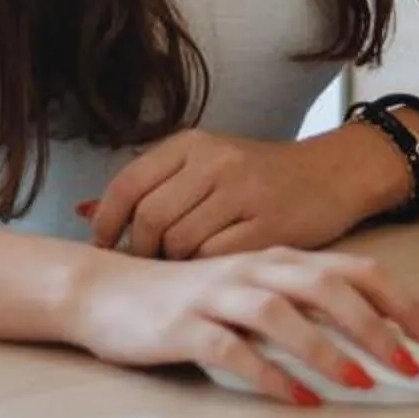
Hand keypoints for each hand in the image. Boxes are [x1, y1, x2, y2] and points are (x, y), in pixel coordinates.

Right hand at [64, 247, 418, 403]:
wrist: (103, 293)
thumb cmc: (186, 299)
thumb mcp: (251, 294)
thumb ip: (302, 311)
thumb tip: (370, 349)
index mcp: (279, 260)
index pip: (357, 271)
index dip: (402, 305)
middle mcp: (254, 271)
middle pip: (327, 286)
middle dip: (375, 327)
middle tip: (410, 367)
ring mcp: (216, 296)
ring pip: (280, 314)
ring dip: (325, 349)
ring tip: (359, 385)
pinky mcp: (183, 327)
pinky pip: (229, 350)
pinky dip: (266, 375)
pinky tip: (294, 400)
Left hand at [81, 127, 404, 259]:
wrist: (334, 175)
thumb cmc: (260, 177)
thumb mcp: (206, 164)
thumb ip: (152, 185)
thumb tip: (84, 211)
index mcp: (192, 143)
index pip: (128, 184)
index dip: (108, 223)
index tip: (106, 247)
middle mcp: (215, 162)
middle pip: (150, 219)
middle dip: (143, 251)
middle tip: (150, 267)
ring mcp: (243, 192)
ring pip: (181, 243)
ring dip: (175, 265)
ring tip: (185, 270)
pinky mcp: (269, 226)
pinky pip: (216, 259)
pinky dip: (208, 273)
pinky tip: (215, 274)